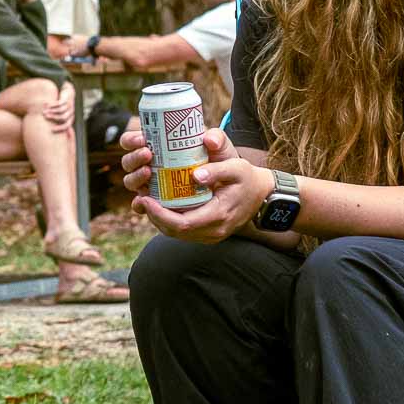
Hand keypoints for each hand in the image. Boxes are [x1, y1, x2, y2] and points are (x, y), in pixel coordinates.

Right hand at [42, 83, 74, 131]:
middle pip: (63, 118)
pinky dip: (52, 105)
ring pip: (60, 110)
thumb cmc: (63, 106)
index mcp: (70, 118)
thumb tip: (52, 132)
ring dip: (51, 111)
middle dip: (53, 118)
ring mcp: (69, 106)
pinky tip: (46, 105)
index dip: (60, 128)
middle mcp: (71, 113)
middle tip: (45, 117)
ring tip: (44, 112)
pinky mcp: (66, 99)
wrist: (69, 93)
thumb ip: (59, 121)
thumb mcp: (63, 114)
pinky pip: (59, 103)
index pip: (67, 125)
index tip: (51, 130)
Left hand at [122, 127, 275, 244]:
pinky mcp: (208, 234)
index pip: (182, 224)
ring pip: (176, 234)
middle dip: (154, 217)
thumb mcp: (237, 167)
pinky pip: (183, 232)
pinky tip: (160, 207)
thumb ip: (218, 169)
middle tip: (142, 198)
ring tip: (147, 201)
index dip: (159, 214)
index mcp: (219, 215)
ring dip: (159, 220)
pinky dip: (169, 221)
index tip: (146, 198)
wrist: (262, 195)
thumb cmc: (247, 178)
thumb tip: (197, 174)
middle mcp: (214, 231)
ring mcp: (211, 235)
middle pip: (174, 232)